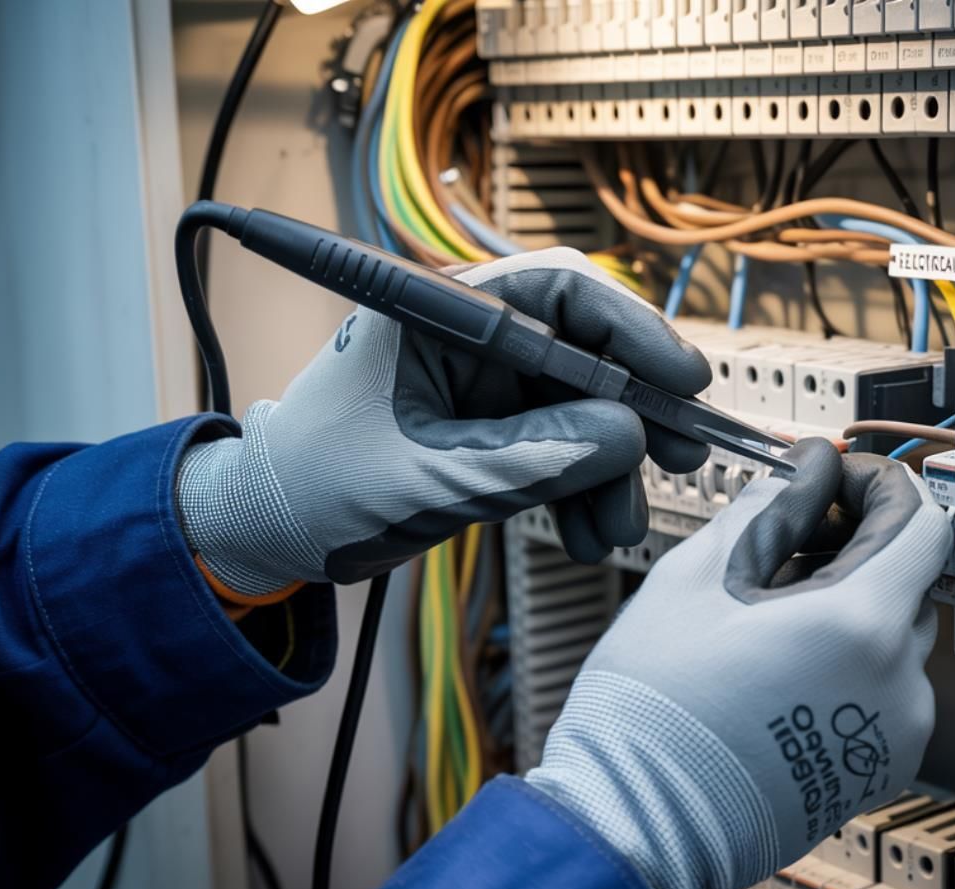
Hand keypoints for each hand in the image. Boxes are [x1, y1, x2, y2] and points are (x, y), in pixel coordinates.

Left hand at [177, 249, 709, 595]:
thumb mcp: (428, 477)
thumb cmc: (316, 485)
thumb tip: (629, 439)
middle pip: (585, 350)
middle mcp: (471, 336)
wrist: (269, 530)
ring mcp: (484, 384)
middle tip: (683, 458)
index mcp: (439, 311)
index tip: (684, 380)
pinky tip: (588, 532)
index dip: (632, 329)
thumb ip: (529, 458)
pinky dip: (581, 488)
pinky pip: (559, 446)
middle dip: (636, 409)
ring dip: (611, 469)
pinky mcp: (491, 428)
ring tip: (615, 530)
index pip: (558, 291)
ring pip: (581, 409)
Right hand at [526, 438, 951, 888]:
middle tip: (780, 545)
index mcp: (861, 626)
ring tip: (765, 616)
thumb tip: (810, 468)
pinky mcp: (877, 771)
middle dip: (853, 547)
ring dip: (847, 608)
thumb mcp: (700, 577)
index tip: (834, 482)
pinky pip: (882, 692)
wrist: (637, 824)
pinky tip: (777, 668)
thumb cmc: (656, 709)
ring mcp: (894, 735)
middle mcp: (899, 684)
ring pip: (892, 638)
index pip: (922, 522)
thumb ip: (771, 508)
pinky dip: (846, 665)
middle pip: (907, 580)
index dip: (880, 485)